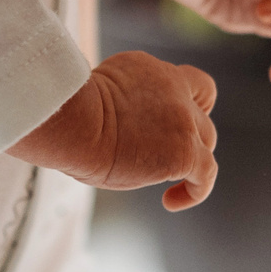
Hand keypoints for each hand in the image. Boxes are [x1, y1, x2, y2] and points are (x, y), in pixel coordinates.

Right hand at [12, 51, 218, 209]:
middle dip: (187, 137)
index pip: (188, 81)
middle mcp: (172, 87)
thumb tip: (108, 125)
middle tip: (161, 159)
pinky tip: (171, 202)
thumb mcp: (95, 94)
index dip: (191, 103)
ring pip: (206, 141)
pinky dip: (194, 191)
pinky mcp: (184, 150)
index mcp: (148, 70)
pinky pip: (205, 174)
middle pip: (199, 114)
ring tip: (167, 184)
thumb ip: (117, 103)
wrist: (71, 121)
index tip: (176, 122)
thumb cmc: (64, 113)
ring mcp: (183, 119)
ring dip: (190, 161)